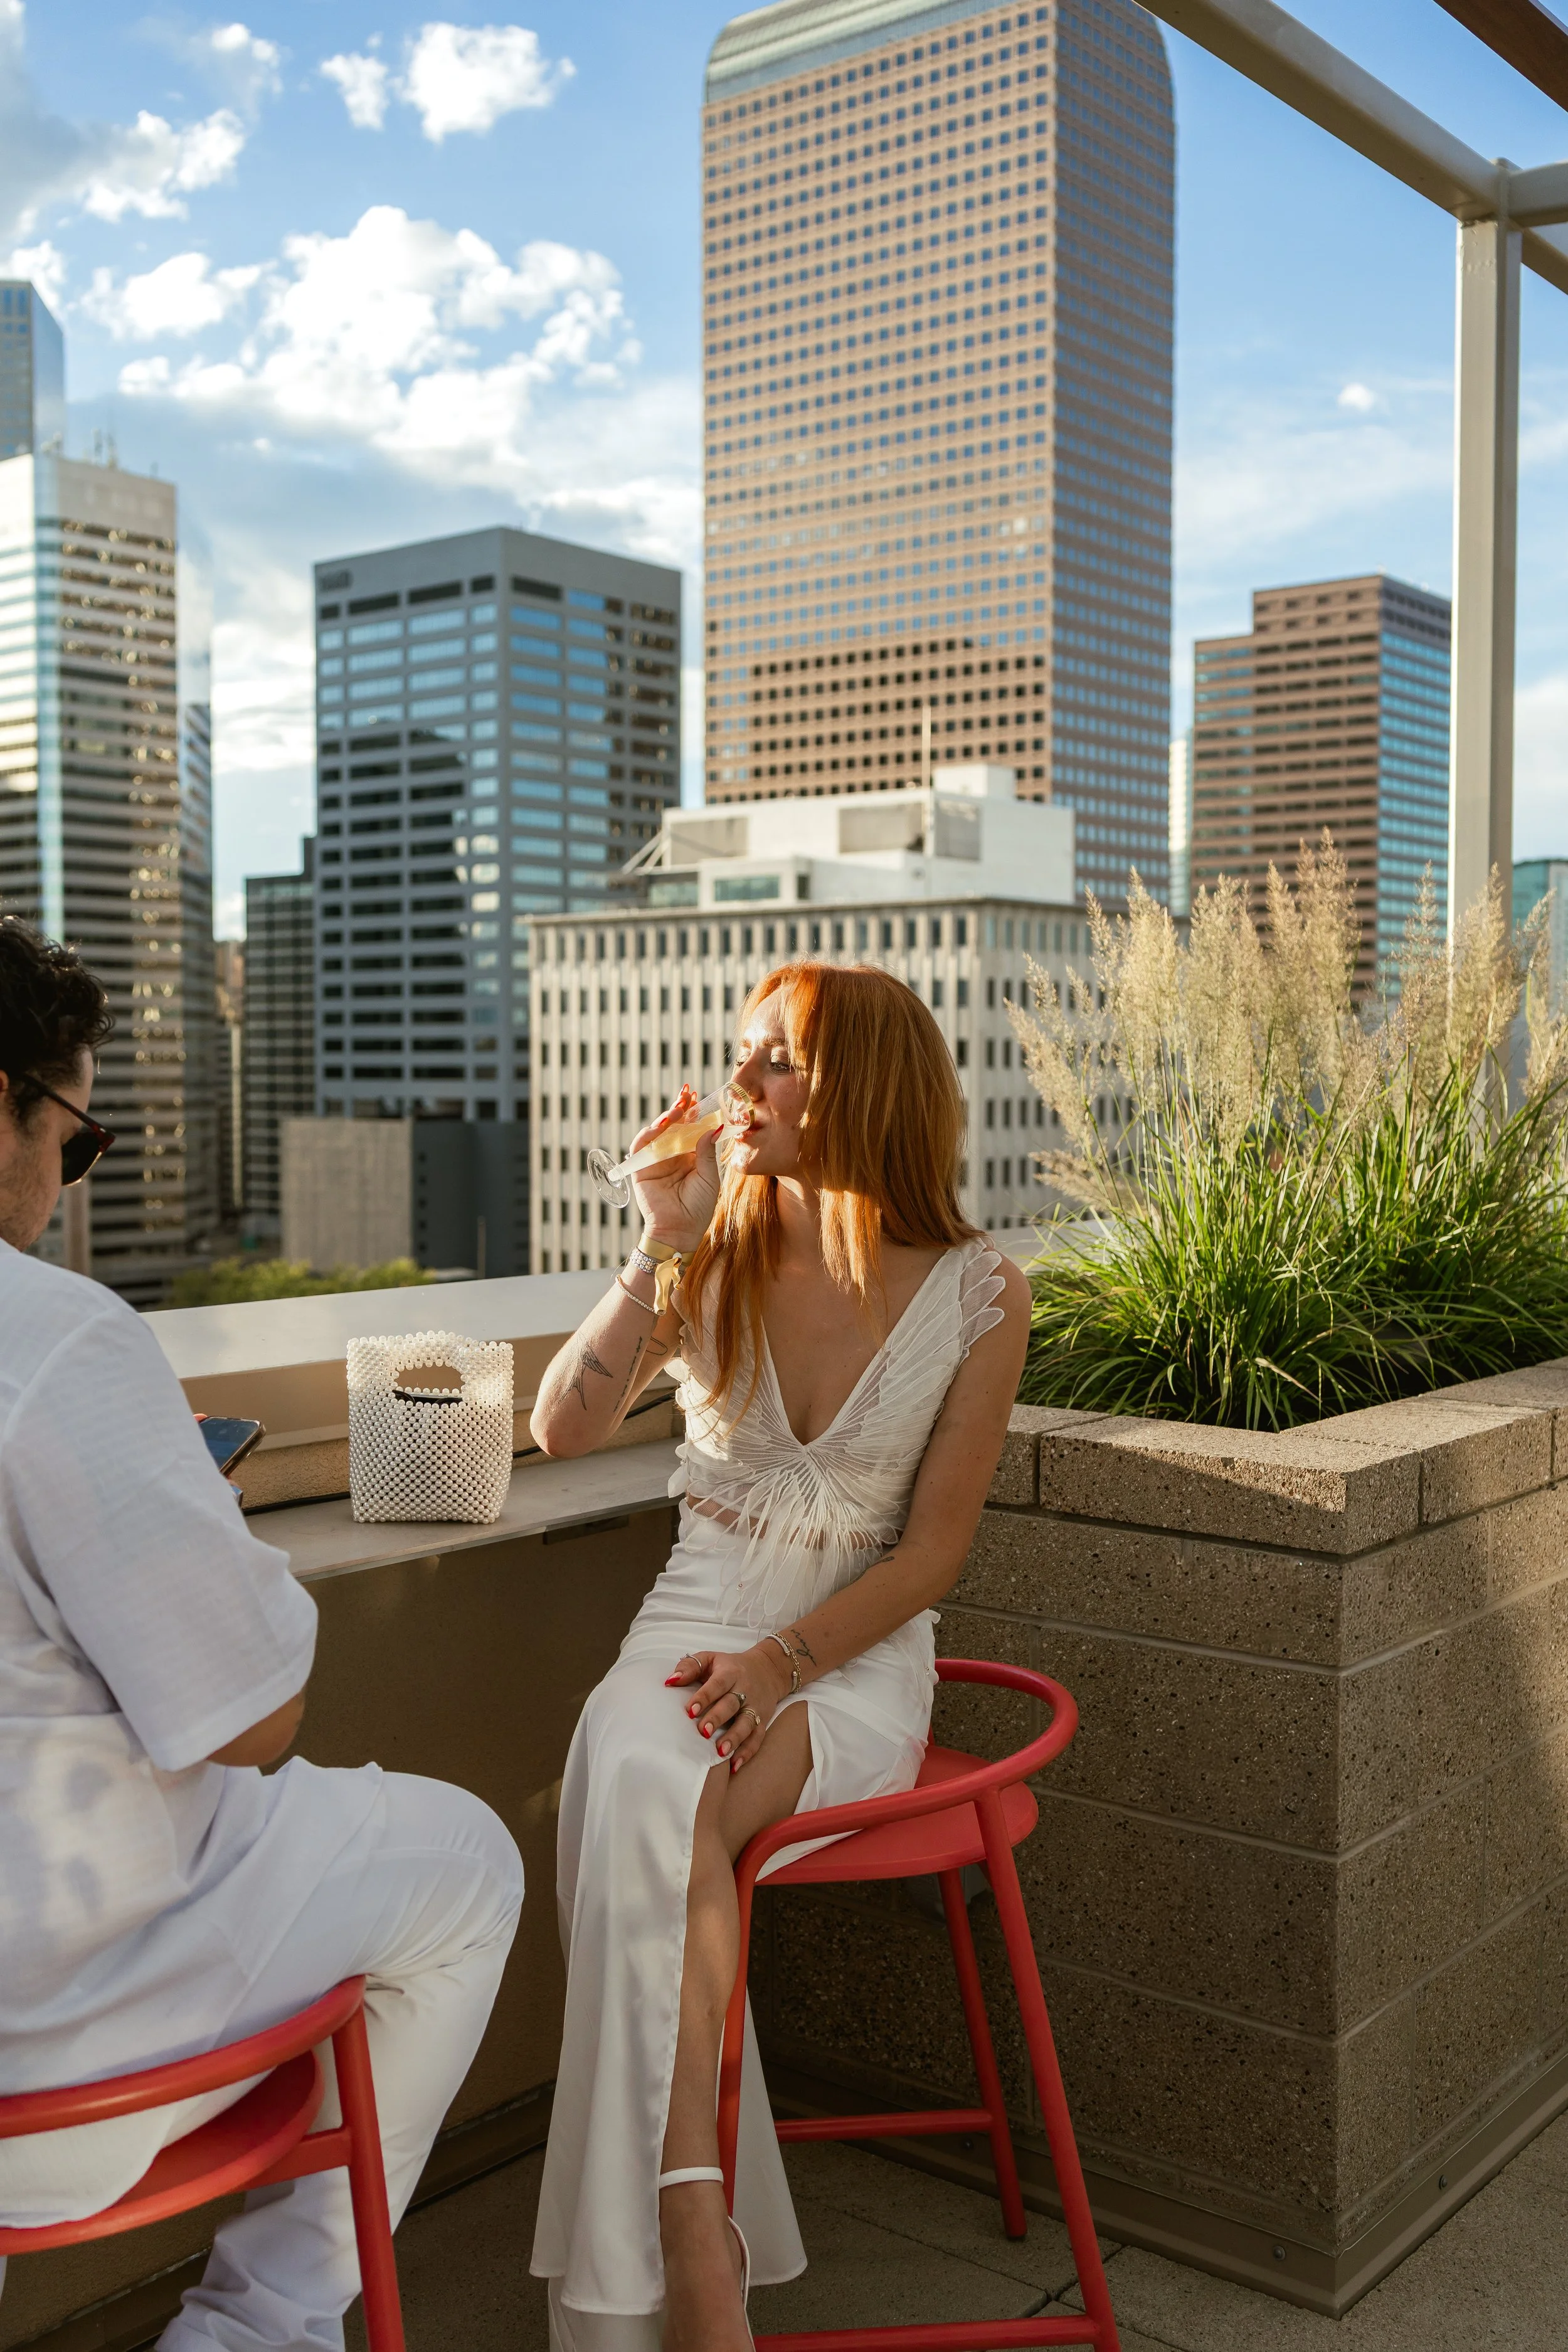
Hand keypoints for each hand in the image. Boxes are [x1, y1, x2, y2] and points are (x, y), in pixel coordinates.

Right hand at [631, 1085, 722, 1254]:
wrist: (680, 1231)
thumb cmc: (698, 1208)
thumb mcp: (709, 1177)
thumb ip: (707, 1152)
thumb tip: (713, 1127)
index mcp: (690, 1156)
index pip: (691, 1129)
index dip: (695, 1113)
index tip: (700, 1097)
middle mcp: (673, 1155)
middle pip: (675, 1126)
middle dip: (681, 1108)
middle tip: (688, 1093)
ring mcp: (656, 1160)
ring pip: (659, 1131)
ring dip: (667, 1117)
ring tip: (679, 1106)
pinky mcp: (642, 1167)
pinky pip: (642, 1145)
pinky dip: (650, 1132)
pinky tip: (663, 1123)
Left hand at [664, 1643, 791, 1772]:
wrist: (768, 1669)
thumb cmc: (730, 1667)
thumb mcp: (711, 1658)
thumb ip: (690, 1667)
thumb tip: (670, 1681)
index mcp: (730, 1672)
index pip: (717, 1684)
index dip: (704, 1697)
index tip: (690, 1711)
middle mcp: (745, 1689)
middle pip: (731, 1704)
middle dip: (717, 1718)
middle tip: (703, 1732)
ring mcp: (755, 1707)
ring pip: (747, 1723)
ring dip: (734, 1738)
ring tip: (721, 1751)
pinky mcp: (762, 1721)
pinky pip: (757, 1738)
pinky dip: (747, 1753)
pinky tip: (735, 1766)